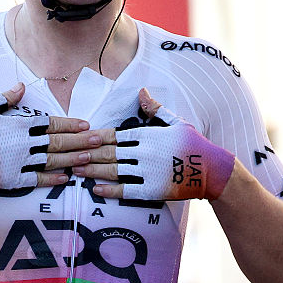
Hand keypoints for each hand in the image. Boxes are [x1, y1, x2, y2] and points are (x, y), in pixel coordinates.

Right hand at [0, 83, 99, 188]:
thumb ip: (7, 98)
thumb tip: (22, 86)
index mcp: (18, 124)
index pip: (50, 123)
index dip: (69, 124)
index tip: (85, 124)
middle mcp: (22, 143)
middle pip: (57, 142)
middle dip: (80, 141)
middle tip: (98, 140)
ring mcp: (18, 162)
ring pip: (51, 160)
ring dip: (72, 159)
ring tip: (89, 158)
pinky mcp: (11, 180)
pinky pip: (37, 180)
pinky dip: (53, 179)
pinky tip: (67, 178)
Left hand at [72, 88, 235, 199]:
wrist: (212, 170)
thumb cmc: (193, 144)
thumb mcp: (176, 122)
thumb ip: (155, 109)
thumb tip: (141, 92)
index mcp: (148, 134)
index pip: (115, 135)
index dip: (96, 137)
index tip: (81, 138)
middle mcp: (144, 152)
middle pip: (109, 152)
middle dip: (87, 154)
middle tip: (70, 155)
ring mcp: (147, 172)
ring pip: (113, 170)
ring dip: (92, 171)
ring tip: (76, 171)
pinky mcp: (151, 190)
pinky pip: (125, 190)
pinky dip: (108, 189)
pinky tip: (95, 189)